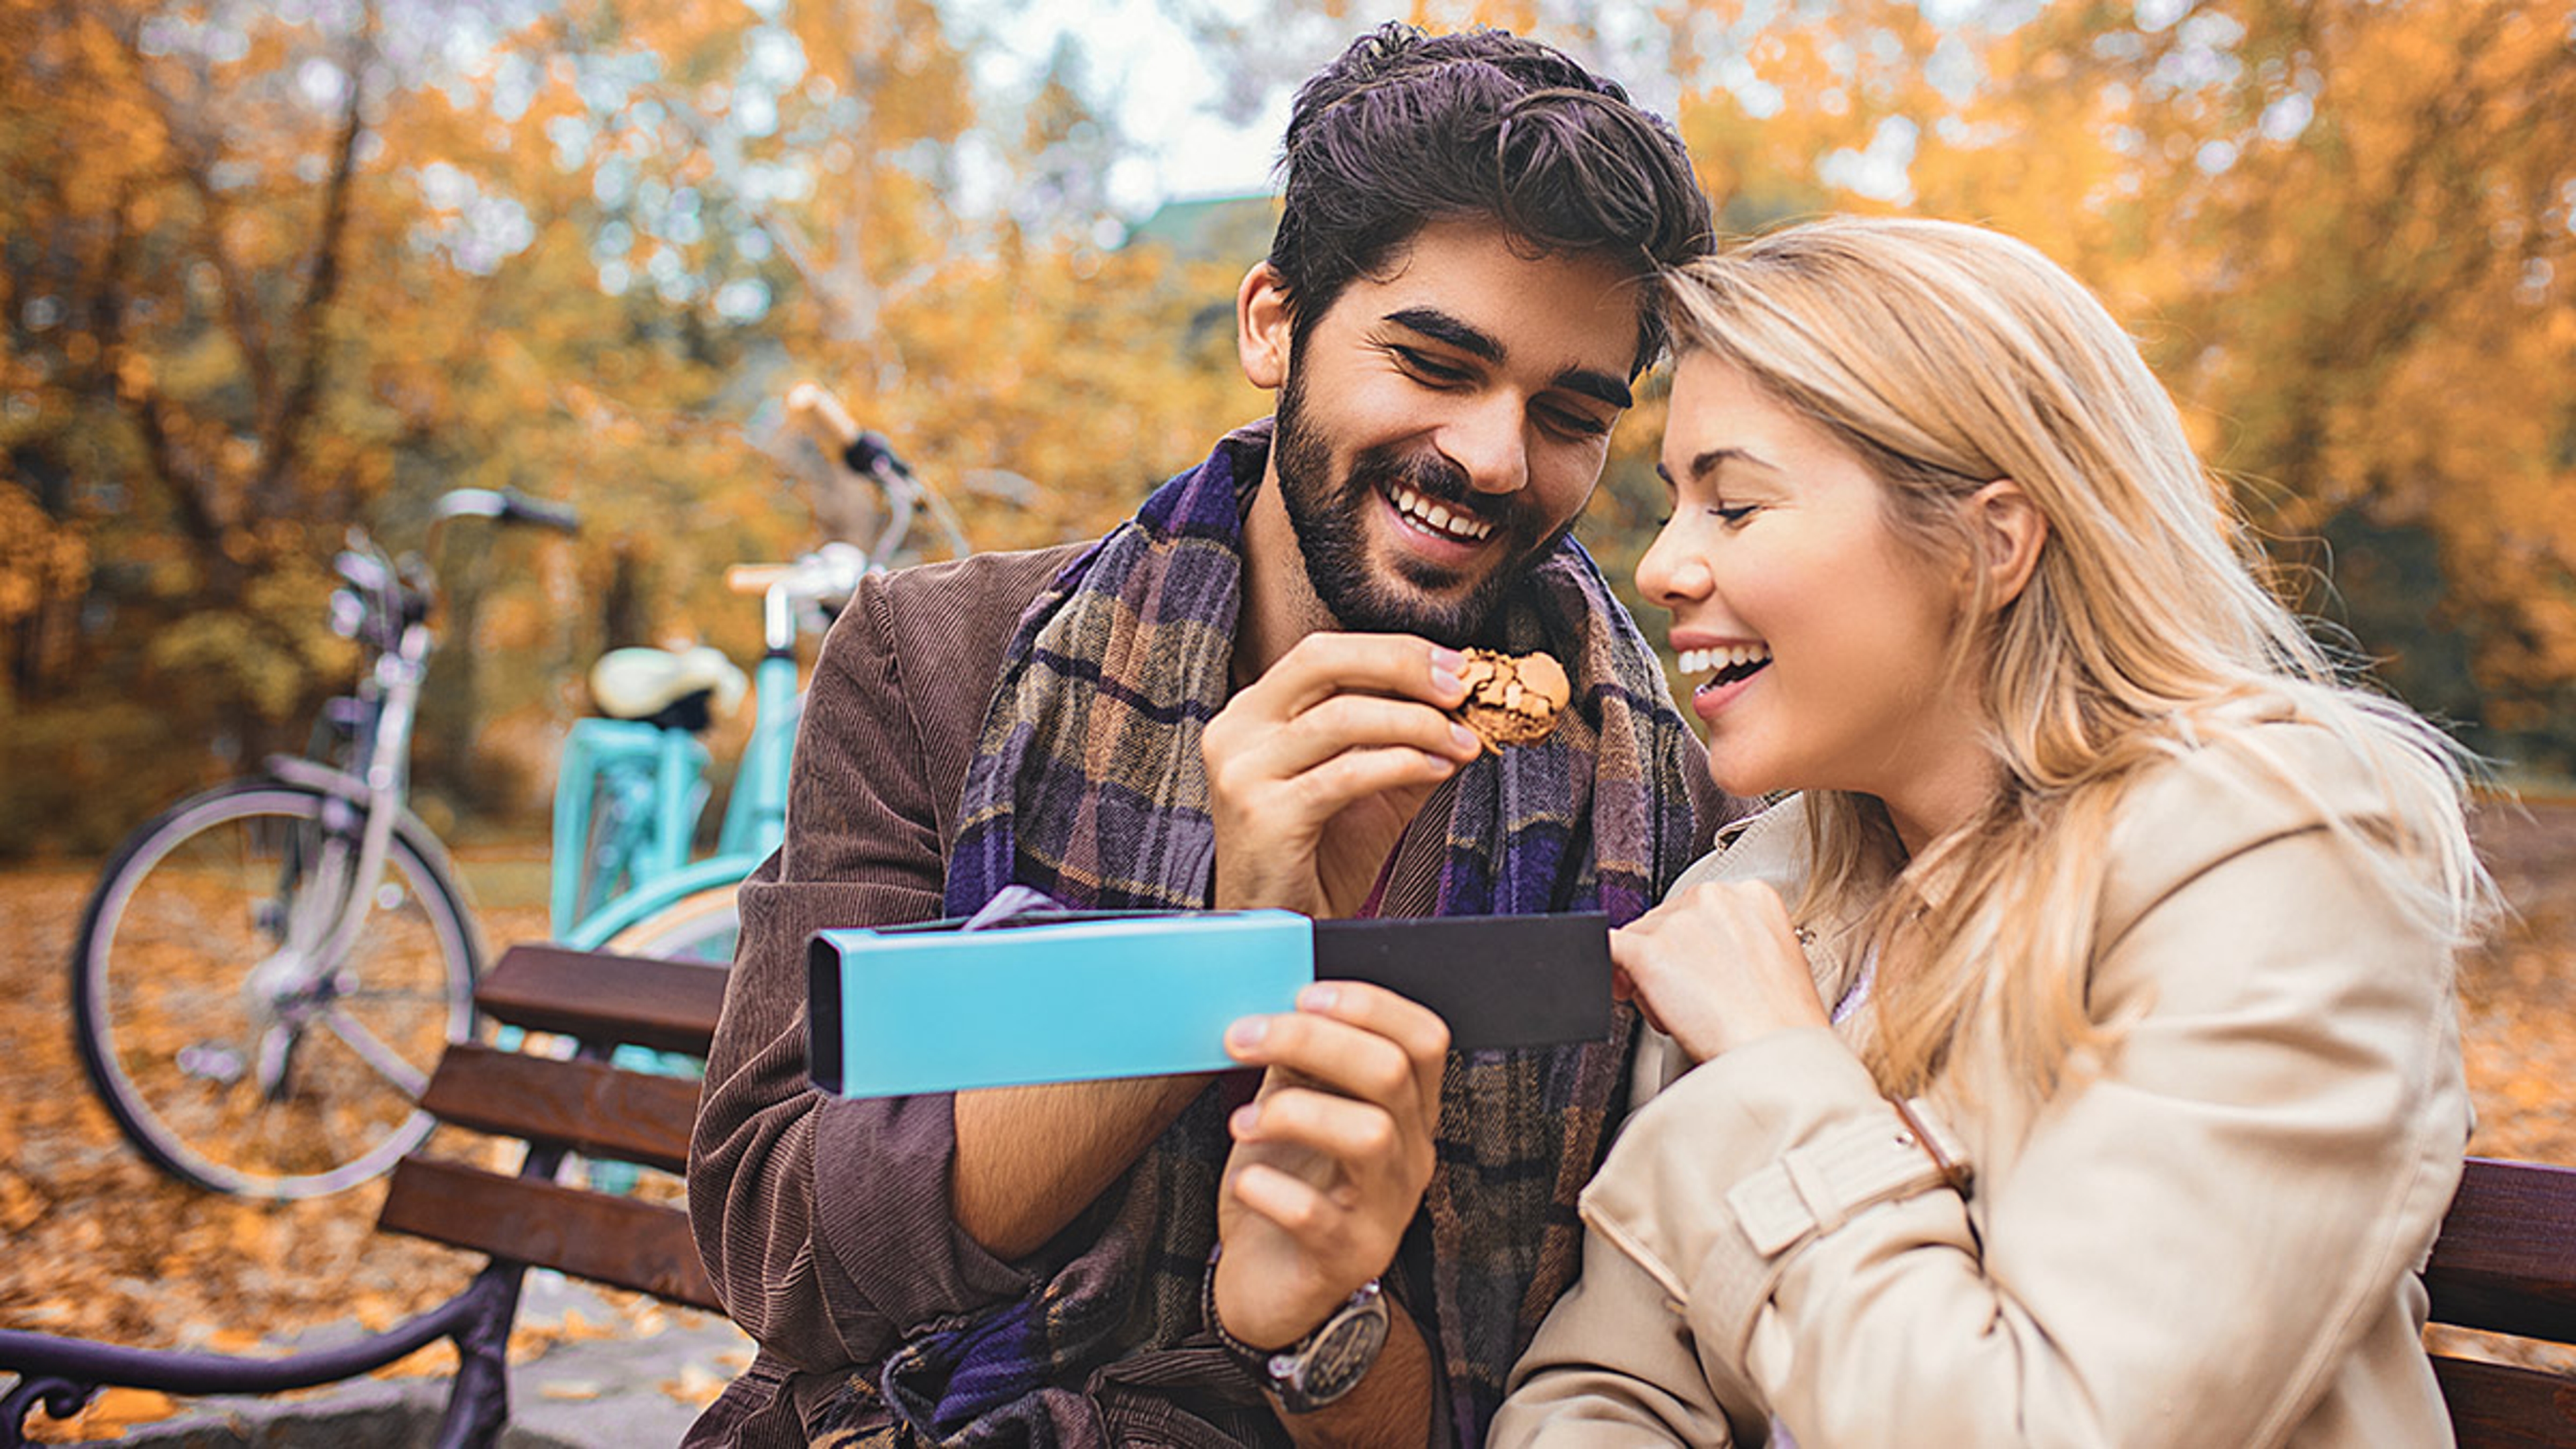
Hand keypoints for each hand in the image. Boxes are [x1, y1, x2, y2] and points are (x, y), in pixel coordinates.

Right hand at [1202, 634, 1481, 918]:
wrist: (1284, 926)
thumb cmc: (1321, 855)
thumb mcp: (1371, 784)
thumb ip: (1407, 740)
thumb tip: (1467, 707)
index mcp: (1256, 711)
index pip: (1326, 652)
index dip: (1394, 650)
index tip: (1454, 665)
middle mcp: (1239, 730)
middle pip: (1324, 661)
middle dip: (1402, 665)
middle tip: (1458, 688)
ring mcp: (1244, 771)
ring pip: (1339, 718)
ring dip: (1416, 723)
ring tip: (1461, 741)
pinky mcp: (1262, 815)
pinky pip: (1344, 775)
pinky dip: (1400, 765)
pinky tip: (1437, 770)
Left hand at [1212, 981, 1447, 1349]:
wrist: (1267, 1280)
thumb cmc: (1287, 1182)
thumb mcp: (1295, 1105)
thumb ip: (1299, 1058)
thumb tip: (1273, 995)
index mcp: (1406, 1110)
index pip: (1424, 1037)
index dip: (1369, 1004)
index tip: (1301, 995)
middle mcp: (1411, 1155)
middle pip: (1391, 1072)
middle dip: (1312, 1040)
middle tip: (1243, 1038)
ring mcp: (1386, 1210)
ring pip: (1368, 1134)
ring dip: (1293, 1111)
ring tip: (1242, 1121)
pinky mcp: (1348, 1258)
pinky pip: (1317, 1215)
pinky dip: (1271, 1189)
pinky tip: (1246, 1181)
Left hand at [1610, 880, 1827, 1062]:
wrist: (1777, 1056)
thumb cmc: (1780, 1026)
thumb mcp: (1771, 962)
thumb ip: (1731, 943)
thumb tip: (1688, 951)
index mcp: (1752, 896)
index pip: (1697, 910)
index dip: (1687, 943)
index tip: (1691, 967)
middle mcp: (1713, 898)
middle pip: (1663, 922)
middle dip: (1666, 959)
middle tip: (1688, 1000)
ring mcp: (1678, 922)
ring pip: (1637, 939)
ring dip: (1647, 976)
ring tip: (1681, 1012)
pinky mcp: (1648, 951)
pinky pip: (1606, 949)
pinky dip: (1610, 973)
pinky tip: (1622, 989)